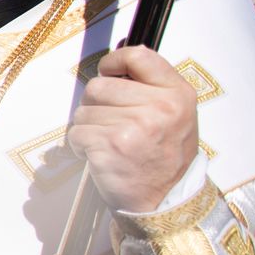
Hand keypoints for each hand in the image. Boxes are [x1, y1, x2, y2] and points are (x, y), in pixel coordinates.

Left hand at [67, 46, 198, 213]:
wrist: (165, 199)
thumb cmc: (164, 156)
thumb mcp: (175, 113)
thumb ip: (151, 86)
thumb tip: (116, 63)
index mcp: (177, 94)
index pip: (138, 55)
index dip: (115, 62)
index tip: (109, 72)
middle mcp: (159, 107)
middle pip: (99, 85)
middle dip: (96, 104)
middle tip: (112, 124)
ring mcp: (134, 127)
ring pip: (84, 110)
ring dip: (89, 127)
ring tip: (110, 142)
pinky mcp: (111, 147)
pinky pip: (77, 134)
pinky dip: (81, 146)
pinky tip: (102, 155)